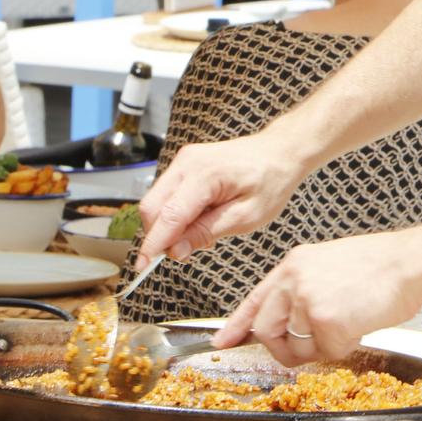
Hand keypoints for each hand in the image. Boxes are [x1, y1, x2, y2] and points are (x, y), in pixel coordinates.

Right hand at [136, 133, 310, 265]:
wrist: (279, 152)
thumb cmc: (270, 182)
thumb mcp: (246, 217)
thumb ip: (207, 232)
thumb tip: (174, 251)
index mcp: (205, 174)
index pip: (168, 215)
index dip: (153, 244)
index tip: (142, 268)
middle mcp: (187, 162)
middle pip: (151, 207)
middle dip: (158, 236)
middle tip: (182, 254)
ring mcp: (183, 160)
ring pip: (155, 201)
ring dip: (166, 225)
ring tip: (200, 233)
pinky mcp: (183, 164)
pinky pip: (166, 194)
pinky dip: (173, 213)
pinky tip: (199, 219)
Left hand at [219, 233, 421, 365]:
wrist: (410, 262)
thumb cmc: (380, 265)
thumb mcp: (328, 264)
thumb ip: (302, 289)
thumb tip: (290, 321)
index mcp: (293, 265)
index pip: (255, 300)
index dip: (237, 324)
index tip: (223, 341)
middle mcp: (293, 281)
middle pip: (266, 330)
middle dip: (282, 348)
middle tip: (305, 350)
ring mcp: (307, 302)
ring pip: (298, 348)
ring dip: (322, 346)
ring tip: (349, 321)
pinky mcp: (327, 322)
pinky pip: (328, 353)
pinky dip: (346, 346)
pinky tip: (360, 324)